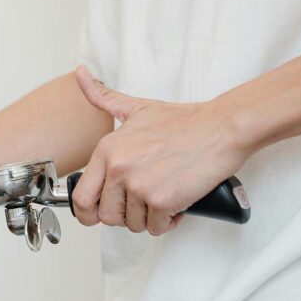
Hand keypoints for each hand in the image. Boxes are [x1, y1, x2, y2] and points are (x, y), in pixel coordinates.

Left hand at [70, 66, 251, 234]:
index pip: (81, 197)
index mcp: (106, 149)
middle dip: (123, 216)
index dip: (90, 212)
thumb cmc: (183, 121)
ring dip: (148, 218)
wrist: (221, 127)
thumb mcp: (136, 108)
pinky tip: (175, 205)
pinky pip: (156, 227)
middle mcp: (117, 167)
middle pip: (105, 216)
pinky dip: (167, 222)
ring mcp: (138, 185)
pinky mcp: (162, 200)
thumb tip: (79, 73)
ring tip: (162, 199)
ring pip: (132, 224)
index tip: (104, 212)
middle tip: (141, 204)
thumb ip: (103, 97)